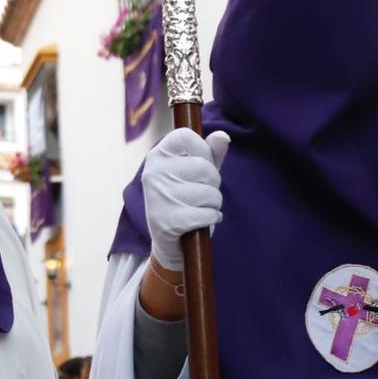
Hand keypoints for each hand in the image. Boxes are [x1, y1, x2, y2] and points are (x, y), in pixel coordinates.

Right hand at [143, 126, 228, 271]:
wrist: (170, 242)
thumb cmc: (185, 200)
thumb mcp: (197, 173)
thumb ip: (211, 153)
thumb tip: (223, 136)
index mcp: (157, 155)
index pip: (186, 136)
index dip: (202, 150)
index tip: (199, 164)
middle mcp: (153, 173)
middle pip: (203, 167)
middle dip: (213, 183)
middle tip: (201, 193)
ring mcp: (158, 197)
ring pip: (209, 193)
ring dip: (213, 204)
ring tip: (199, 209)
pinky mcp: (167, 222)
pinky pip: (208, 214)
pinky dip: (211, 219)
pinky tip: (201, 222)